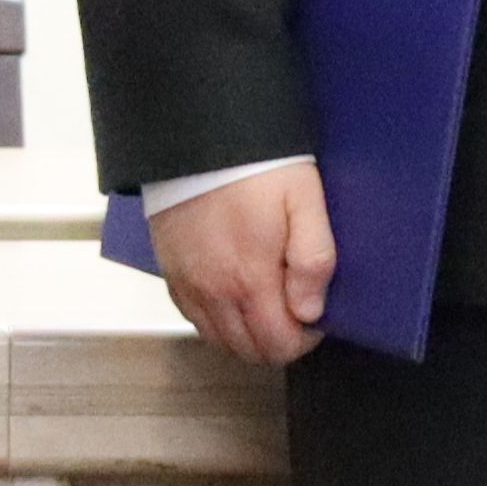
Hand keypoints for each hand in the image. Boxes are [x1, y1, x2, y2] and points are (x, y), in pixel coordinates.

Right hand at [154, 161, 333, 367]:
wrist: (197, 135)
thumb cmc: (254, 164)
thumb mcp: (304, 200)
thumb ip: (313, 259)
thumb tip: (310, 311)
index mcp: (249, 279)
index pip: (279, 346)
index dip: (305, 340)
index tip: (315, 315)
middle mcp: (213, 292)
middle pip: (249, 351)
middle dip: (278, 341)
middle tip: (295, 310)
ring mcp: (188, 284)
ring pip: (220, 341)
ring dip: (247, 335)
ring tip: (267, 303)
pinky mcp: (171, 272)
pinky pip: (194, 319)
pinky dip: (217, 321)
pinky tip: (234, 297)